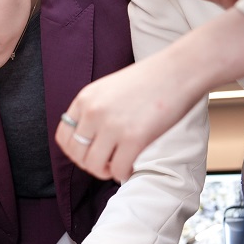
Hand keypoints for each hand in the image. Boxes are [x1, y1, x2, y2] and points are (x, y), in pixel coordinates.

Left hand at [54, 60, 202, 181]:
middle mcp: (93, 112)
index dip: (74, 151)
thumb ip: (94, 109)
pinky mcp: (135, 138)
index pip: (64, 137)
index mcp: (85, 99)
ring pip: (93, 165)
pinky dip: (122, 173)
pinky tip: (130, 167)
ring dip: (104, 171)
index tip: (88, 154)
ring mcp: (113, 126)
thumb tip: (87, 137)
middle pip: (77, 153)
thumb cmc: (149, 80)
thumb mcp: (108, 88)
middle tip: (105, 164)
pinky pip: (118, 169)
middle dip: (89, 164)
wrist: (180, 70)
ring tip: (117, 166)